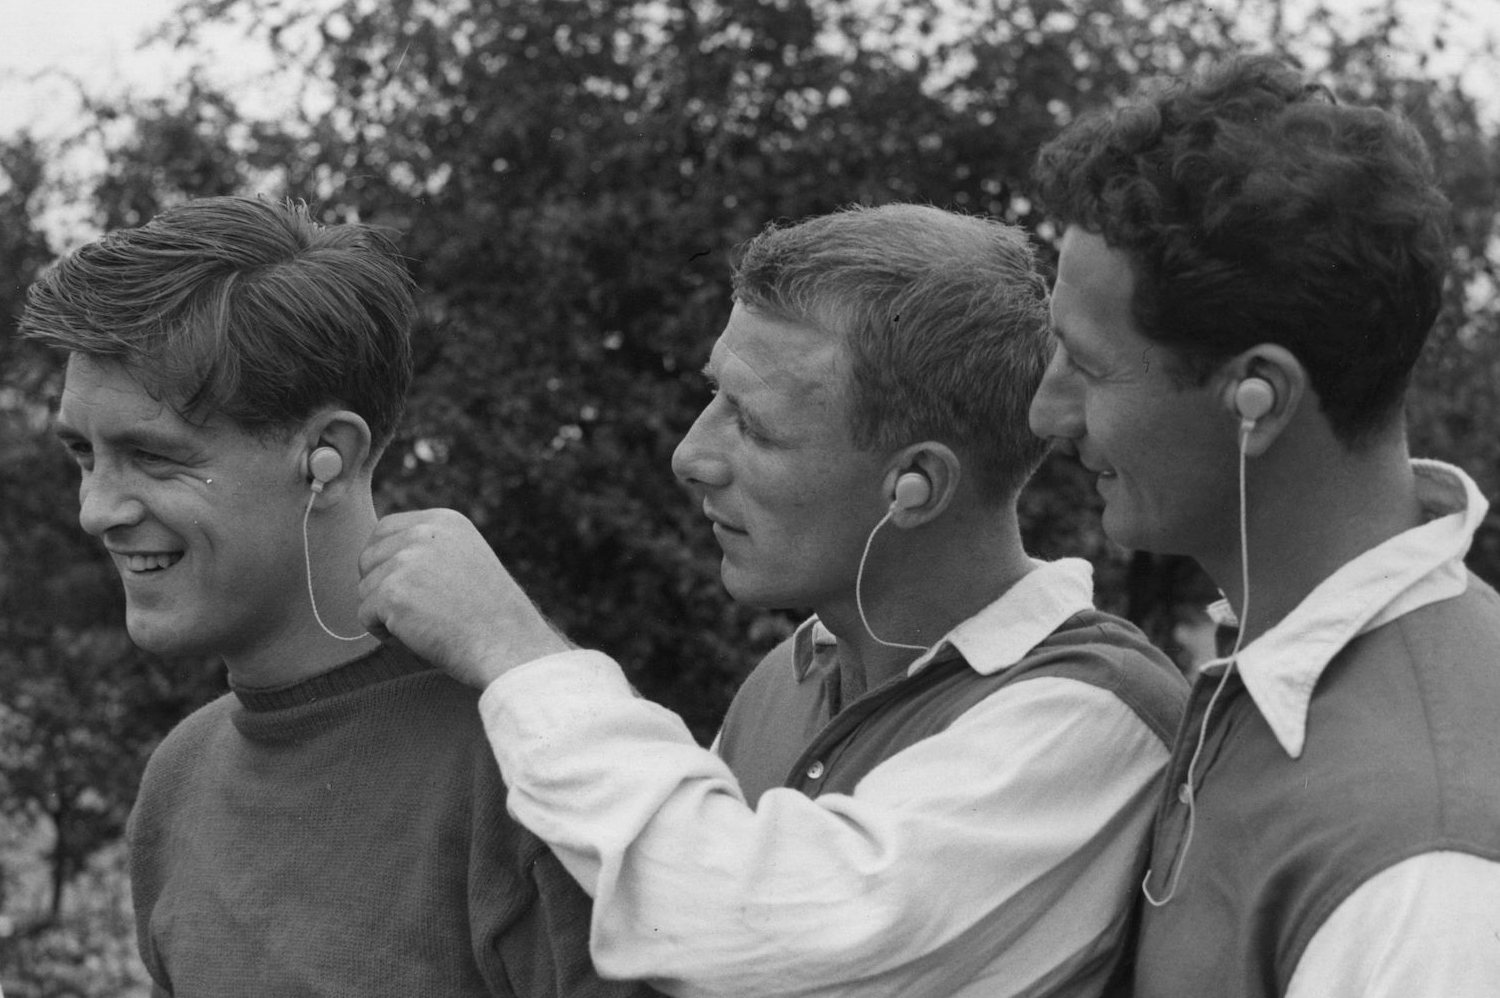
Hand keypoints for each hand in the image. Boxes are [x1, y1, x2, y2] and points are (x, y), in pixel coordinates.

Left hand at [357, 508, 569, 686]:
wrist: (508, 644)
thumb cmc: (491, 614)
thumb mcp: (466, 560)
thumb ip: (430, 550)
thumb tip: (382, 557)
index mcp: (443, 521)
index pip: (385, 529)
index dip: (384, 561)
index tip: (404, 588)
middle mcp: (423, 533)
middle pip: (368, 558)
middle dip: (380, 587)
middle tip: (413, 612)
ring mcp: (406, 561)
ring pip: (365, 589)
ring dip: (384, 613)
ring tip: (424, 626)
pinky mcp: (393, 592)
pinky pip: (365, 615)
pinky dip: (384, 634)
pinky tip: (417, 638)